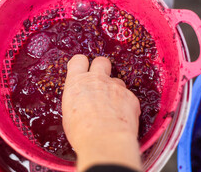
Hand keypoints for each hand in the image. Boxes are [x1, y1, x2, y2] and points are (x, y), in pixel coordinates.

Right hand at [62, 55, 141, 170]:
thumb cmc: (82, 131)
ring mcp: (115, 86)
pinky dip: (126, 106)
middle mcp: (97, 79)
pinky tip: (122, 118)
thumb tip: (82, 104)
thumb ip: (77, 100)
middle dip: (101, 68)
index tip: (81, 70)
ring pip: (117, 81)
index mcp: (77, 83)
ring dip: (114, 90)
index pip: (78, 60)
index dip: (81, 65)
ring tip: (111, 108)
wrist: (105, 140)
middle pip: (101, 61)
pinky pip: (128, 97)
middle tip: (99, 81)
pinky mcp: (131, 97)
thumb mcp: (69, 113)